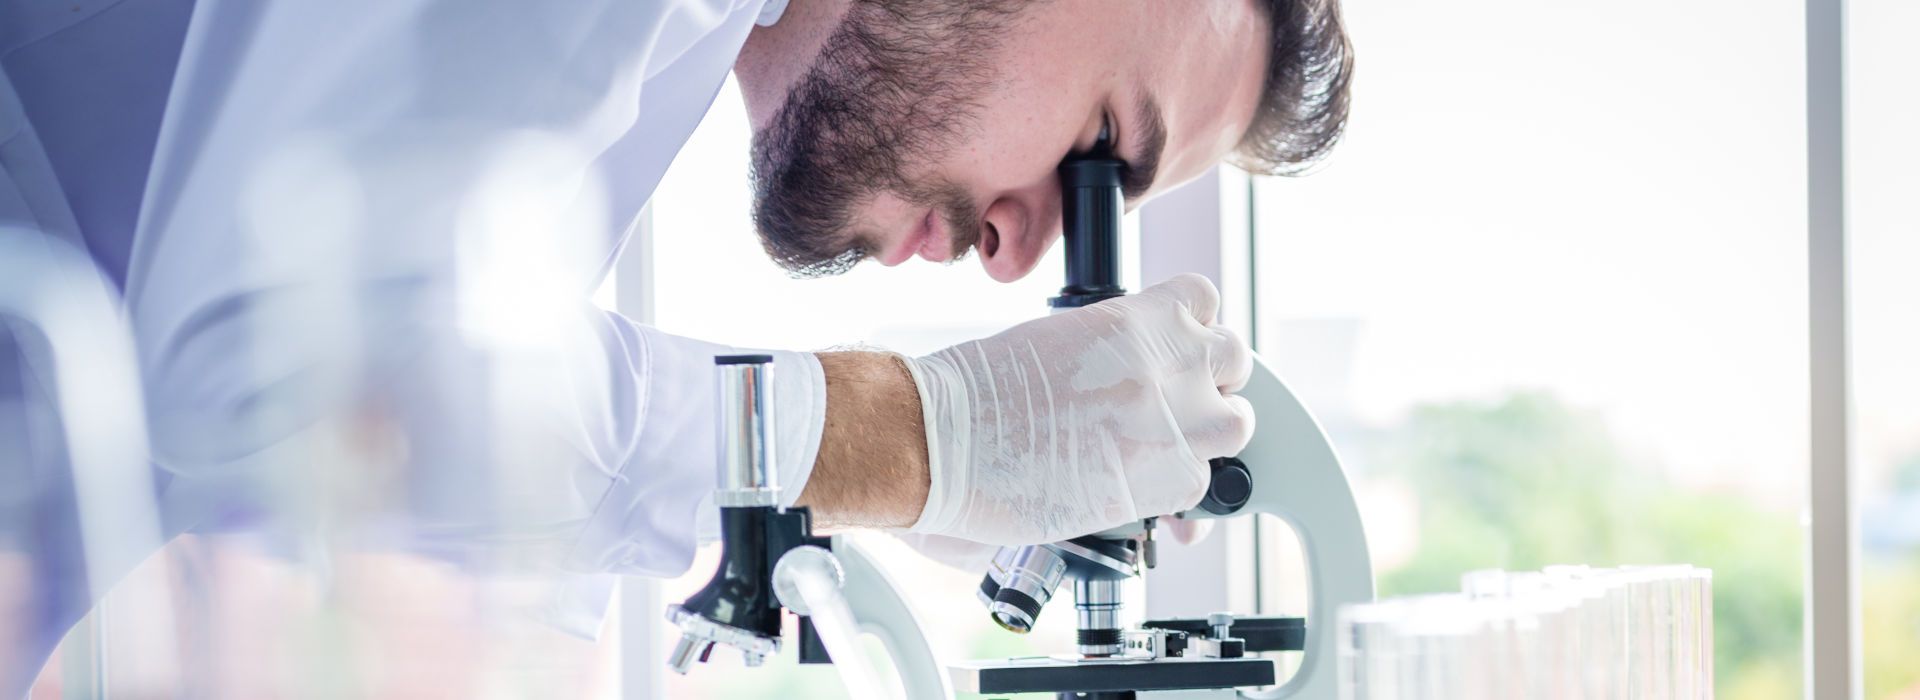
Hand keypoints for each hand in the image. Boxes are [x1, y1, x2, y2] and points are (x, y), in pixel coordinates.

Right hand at [904, 274, 1255, 544]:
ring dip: (1206, 439)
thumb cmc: (974, 393)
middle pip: (1234, 358)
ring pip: (1237, 423)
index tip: (1172, 351)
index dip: (1189, 331)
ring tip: (1165, 453)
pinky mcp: (1167, 476)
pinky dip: (1178, 496)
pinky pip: (1204, 485)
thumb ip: (1105, 354)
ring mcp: (1174, 417)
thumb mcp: (1053, 342)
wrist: (943, 440)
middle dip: (1208, 384)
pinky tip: (1142, 497)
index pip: (1203, 301)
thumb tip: (1120, 385)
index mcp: (1133, 315)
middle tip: (1171, 407)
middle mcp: (1165, 359)